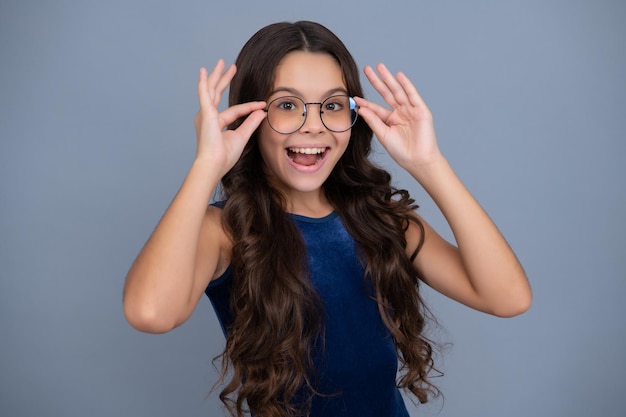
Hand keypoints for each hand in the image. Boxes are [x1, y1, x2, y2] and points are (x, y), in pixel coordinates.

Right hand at [194, 59, 265, 176]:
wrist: (214, 164)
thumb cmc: (224, 156)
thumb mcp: (242, 136)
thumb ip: (251, 123)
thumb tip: (262, 111)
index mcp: (216, 123)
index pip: (235, 111)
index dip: (250, 107)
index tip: (262, 104)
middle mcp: (208, 117)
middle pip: (217, 93)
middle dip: (224, 79)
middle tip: (231, 67)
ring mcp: (205, 114)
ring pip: (211, 89)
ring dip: (217, 75)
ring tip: (222, 63)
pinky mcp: (205, 113)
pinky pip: (204, 94)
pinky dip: (203, 82)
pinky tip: (203, 71)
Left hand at [355, 64, 441, 172]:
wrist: (418, 161)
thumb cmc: (401, 152)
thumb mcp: (383, 135)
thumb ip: (373, 120)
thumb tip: (361, 109)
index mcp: (390, 120)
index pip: (376, 108)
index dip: (366, 102)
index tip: (354, 97)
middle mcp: (400, 113)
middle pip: (387, 94)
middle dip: (377, 81)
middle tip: (367, 69)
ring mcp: (410, 110)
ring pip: (398, 91)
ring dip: (389, 79)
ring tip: (380, 67)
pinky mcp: (421, 110)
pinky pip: (412, 95)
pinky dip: (406, 85)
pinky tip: (399, 76)